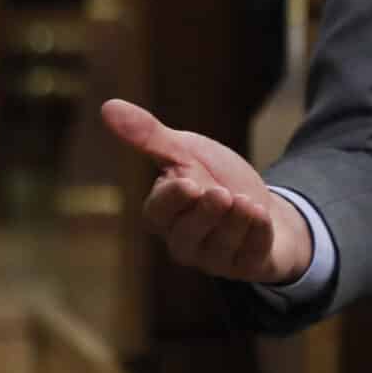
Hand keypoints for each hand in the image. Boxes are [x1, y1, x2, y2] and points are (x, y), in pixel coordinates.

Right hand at [101, 98, 313, 284]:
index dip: (172, 199)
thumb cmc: (216, 177)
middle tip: (220, 193)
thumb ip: (150, 136)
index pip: (158, 212)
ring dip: (235, 223)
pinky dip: (257, 235)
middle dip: (205, 214)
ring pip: (218, 248)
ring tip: (247, 202)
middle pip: (186, 235)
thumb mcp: (187, 151)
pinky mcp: (245, 266)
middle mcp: (184, 242)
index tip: (188, 181)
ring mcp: (214, 259)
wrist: (263, 204)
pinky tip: (263, 215)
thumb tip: (108, 106)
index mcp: (164, 215)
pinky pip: (249, 258)